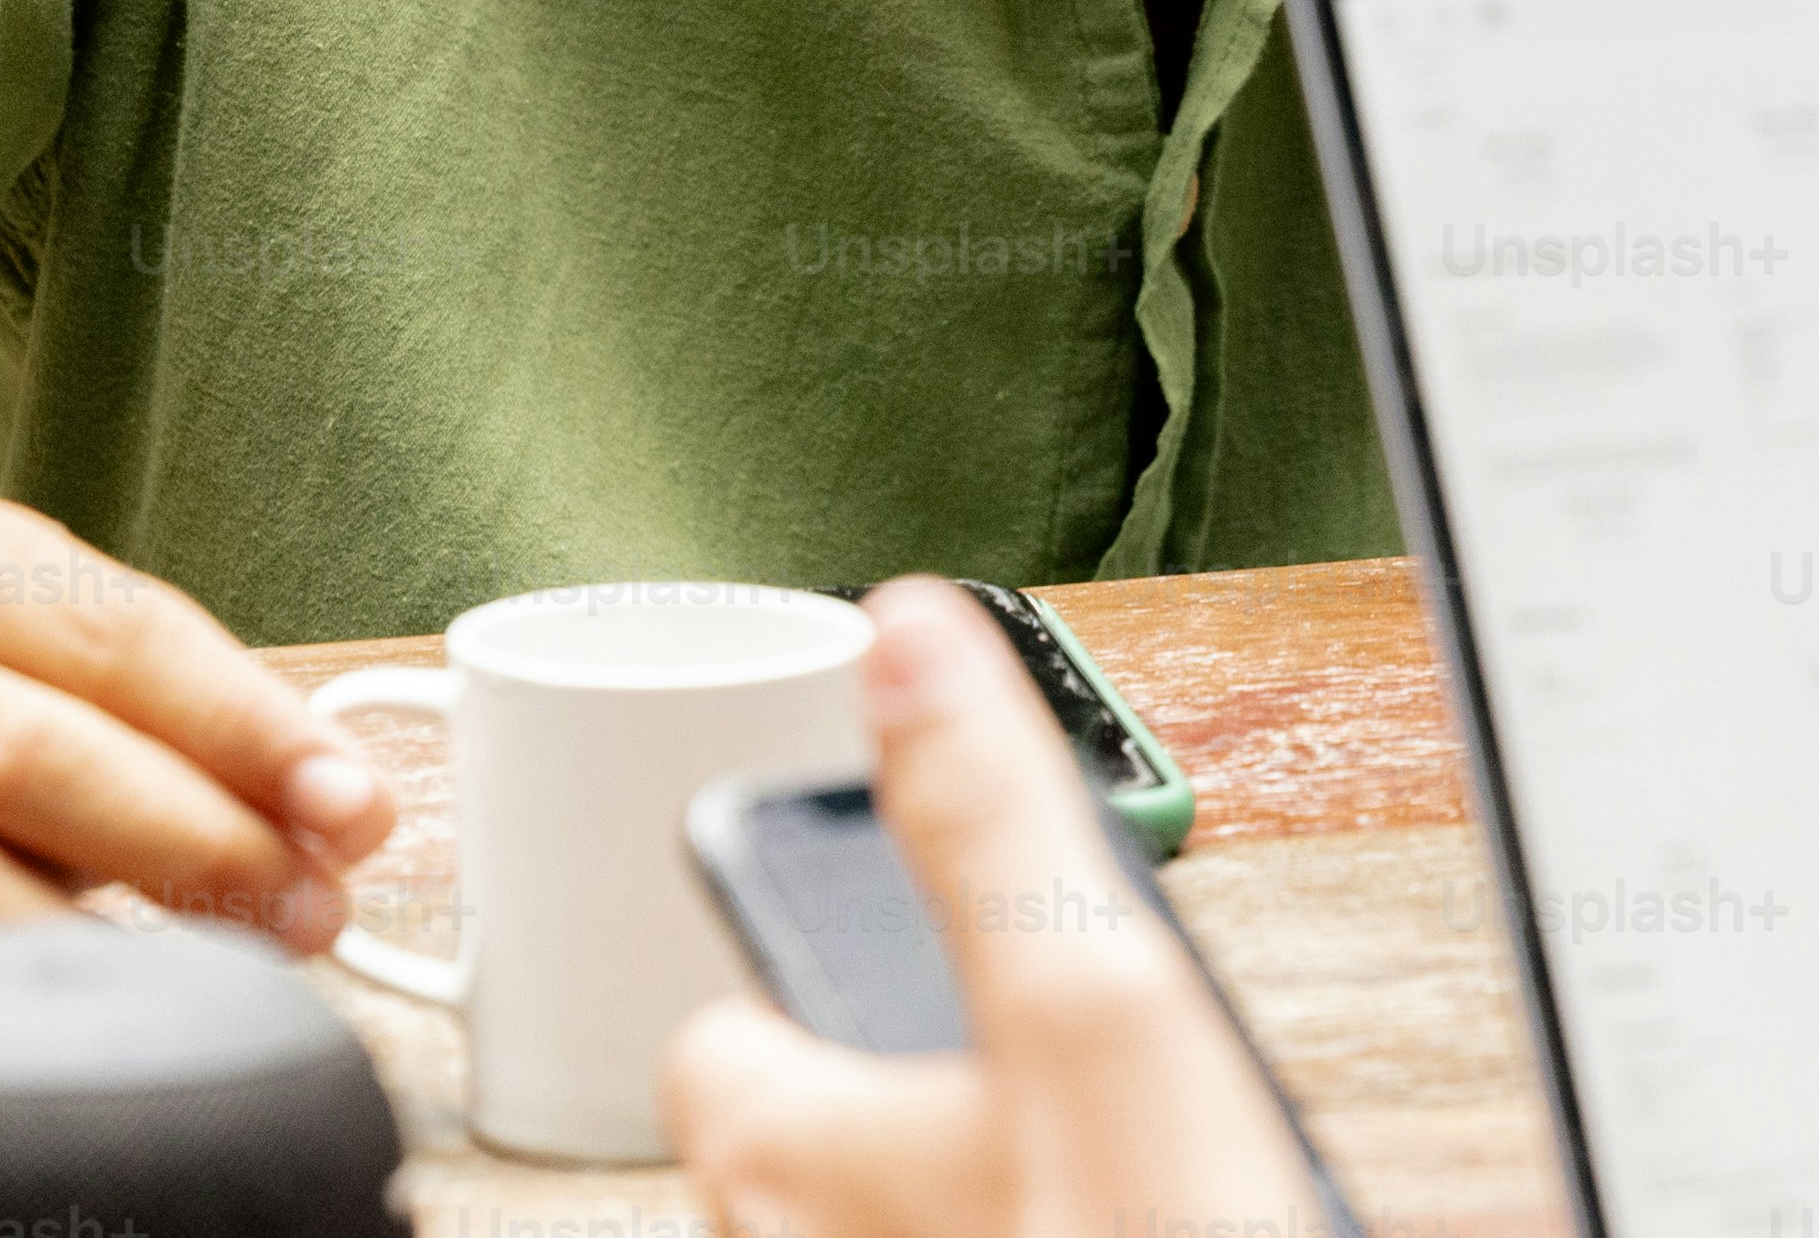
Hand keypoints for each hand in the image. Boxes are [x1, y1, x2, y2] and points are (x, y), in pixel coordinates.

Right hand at [0, 497, 393, 1024]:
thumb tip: (330, 809)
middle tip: (310, 909)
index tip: (350, 805)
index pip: (127, 642)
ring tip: (208, 976)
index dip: (251, 731)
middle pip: (39, 762)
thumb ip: (184, 706)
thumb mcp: (47, 629)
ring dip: (93, 947)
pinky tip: (50, 1027)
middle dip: (198, 846)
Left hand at [669, 577, 1332, 1237]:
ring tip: (1081, 1177)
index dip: (802, 998)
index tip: (895, 980)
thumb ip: (991, 820)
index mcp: (784, 1153)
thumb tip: (906, 640)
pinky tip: (1097, 1220)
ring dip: (952, 1194)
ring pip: (856, 1231)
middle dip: (890, 1118)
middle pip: (792, 1162)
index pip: (719, 1046)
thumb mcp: (1099, 1009)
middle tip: (1027, 1096)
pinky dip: (1004, 1225)